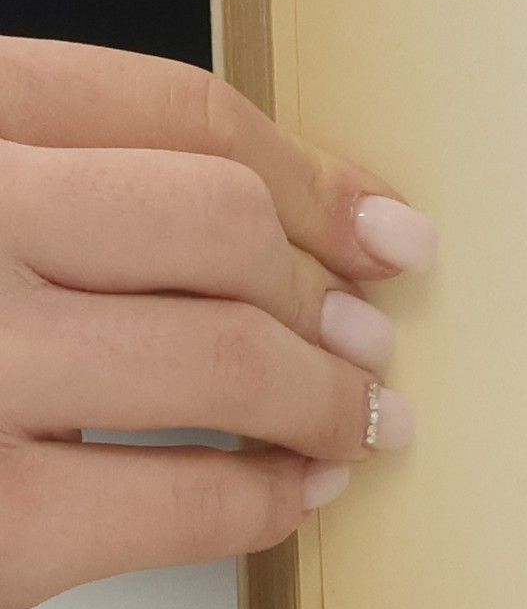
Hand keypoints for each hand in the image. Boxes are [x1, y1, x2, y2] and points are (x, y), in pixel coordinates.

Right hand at [0, 40, 436, 608]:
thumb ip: (64, 186)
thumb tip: (308, 223)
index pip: (170, 107)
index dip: (307, 169)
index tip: (381, 223)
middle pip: (214, 218)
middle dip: (317, 284)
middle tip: (369, 336)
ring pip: (221, 349)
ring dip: (324, 393)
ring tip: (358, 420)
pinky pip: (180, 500)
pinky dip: (264, 501)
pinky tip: (289, 498)